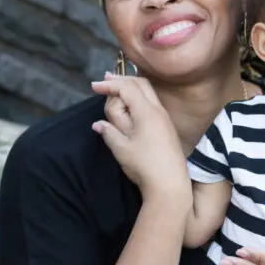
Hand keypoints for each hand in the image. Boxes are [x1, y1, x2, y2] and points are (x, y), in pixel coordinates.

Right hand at [91, 74, 190, 204]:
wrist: (170, 185)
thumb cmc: (144, 166)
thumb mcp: (121, 149)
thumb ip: (109, 132)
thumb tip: (98, 124)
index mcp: (147, 112)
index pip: (127, 87)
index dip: (109, 84)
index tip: (94, 87)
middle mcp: (158, 111)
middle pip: (141, 84)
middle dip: (122, 79)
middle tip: (105, 80)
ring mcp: (165, 119)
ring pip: (149, 93)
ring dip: (132, 88)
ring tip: (116, 90)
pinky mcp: (167, 128)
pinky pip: (152, 103)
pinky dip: (139, 98)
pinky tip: (130, 106)